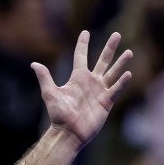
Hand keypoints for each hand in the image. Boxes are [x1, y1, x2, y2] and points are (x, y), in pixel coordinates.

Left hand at [31, 31, 132, 148]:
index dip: (83, 44)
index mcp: (77, 78)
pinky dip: (122, 82)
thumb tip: (34, 64)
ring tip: (129, 52)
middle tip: (117, 34)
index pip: (81, 56)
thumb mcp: (50, 93)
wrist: (69, 132)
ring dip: (121, 62)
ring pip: (113, 73)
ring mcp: (100, 91)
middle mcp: (90, 82)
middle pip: (102, 60)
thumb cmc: (58, 115)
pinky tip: (129, 74)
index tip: (85, 32)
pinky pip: (116, 89)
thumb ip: (45, 77)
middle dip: (109, 48)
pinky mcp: (106, 102)